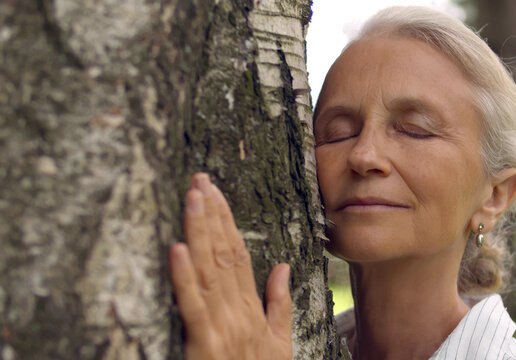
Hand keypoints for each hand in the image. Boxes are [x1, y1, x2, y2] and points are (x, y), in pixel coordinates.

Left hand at [170, 173, 292, 359]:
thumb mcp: (279, 342)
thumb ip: (279, 302)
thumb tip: (283, 266)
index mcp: (251, 307)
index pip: (238, 254)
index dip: (226, 222)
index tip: (216, 193)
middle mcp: (237, 310)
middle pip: (223, 254)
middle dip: (211, 215)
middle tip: (200, 181)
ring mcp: (221, 326)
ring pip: (208, 271)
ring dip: (199, 232)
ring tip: (192, 199)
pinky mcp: (203, 344)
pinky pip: (193, 306)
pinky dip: (184, 277)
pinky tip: (177, 249)